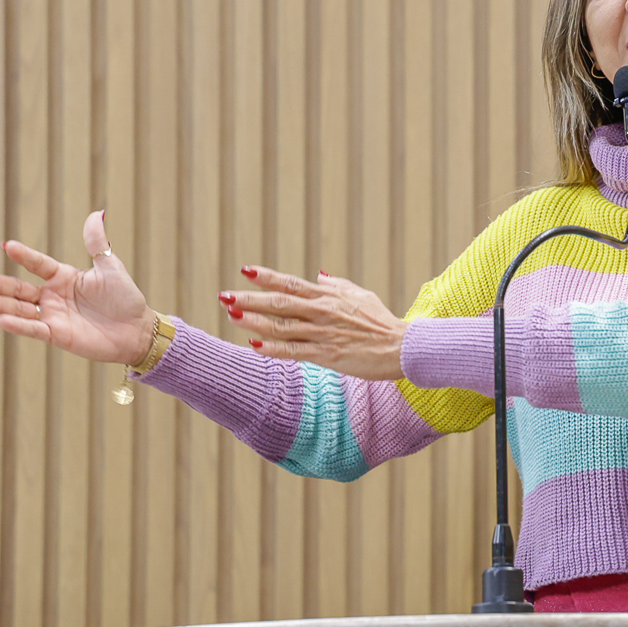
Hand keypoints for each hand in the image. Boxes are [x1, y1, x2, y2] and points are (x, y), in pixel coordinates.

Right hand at [0, 210, 155, 364]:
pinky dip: (17, 325)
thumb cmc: (126, 298)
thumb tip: (97, 212)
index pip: (38, 264)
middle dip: (0, 284)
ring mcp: (53, 316)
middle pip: (21, 289)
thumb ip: (97, 243)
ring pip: (20, 309)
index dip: (24, 256)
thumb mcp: (110, 266)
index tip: (6, 245)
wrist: (138, 330)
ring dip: (0, 303)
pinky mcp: (57, 335)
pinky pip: (33, 329)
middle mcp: (54, 296)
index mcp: (64, 277)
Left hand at [222, 268, 406, 381]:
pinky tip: (254, 345)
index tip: (245, 270)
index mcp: (329, 297)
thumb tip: (319, 275)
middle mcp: (322, 313)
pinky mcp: (328, 356)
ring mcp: (323, 334)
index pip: (291, 284)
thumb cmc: (382, 322)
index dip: (267, 277)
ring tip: (232, 316)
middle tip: (225, 296)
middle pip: (280, 303)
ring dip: (255, 321)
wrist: (402, 347)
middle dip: (250, 299)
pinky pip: (294, 351)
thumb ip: (337, 285)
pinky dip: (273, 348)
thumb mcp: (362, 295)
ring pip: (282, 326)